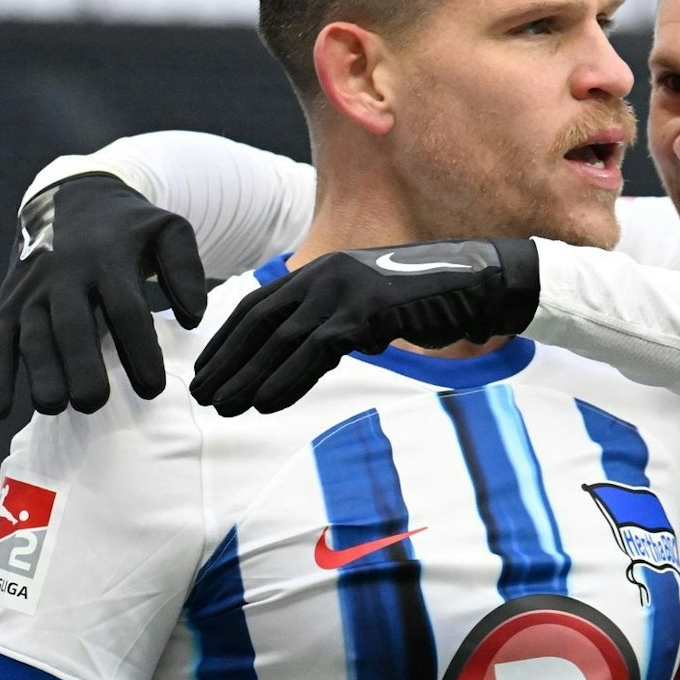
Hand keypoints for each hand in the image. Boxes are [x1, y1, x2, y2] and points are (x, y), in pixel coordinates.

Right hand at [0, 174, 207, 421]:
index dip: (139, 350)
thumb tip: (194, 318)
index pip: (125, 309)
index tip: (154, 388)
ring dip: (38, 372)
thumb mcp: (168, 230)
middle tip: (94, 401)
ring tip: (53, 406)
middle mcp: (65, 274)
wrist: (73, 195)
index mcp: (108, 259)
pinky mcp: (8, 303)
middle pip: (71, 325)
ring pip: (31, 334)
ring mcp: (32, 289)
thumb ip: (186, 269)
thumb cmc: (129, 228)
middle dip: (80, 365)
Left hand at [189, 238, 539, 415]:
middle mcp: (325, 275)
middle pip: (260, 322)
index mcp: (321, 272)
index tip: (208, 371)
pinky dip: (287, 379)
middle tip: (202, 395)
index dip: (229, 341)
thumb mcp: (370, 309)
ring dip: (248, 376)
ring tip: (224, 407)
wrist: (478, 283)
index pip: (259, 306)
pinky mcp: (366, 311)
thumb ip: (337, 325)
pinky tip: (266, 403)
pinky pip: (316, 350)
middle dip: (228, 361)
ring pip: (281, 339)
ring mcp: (345, 291)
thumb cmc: (426, 300)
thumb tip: (308, 354)